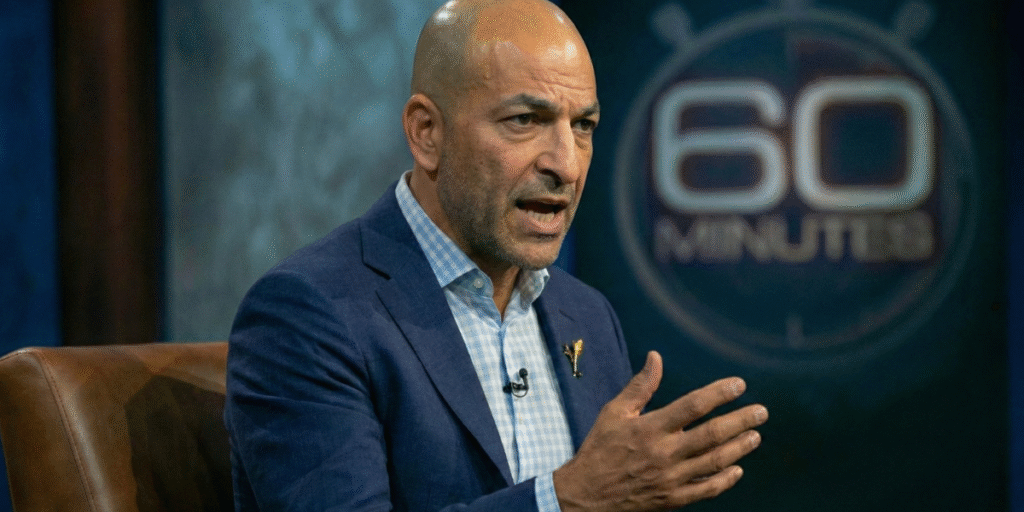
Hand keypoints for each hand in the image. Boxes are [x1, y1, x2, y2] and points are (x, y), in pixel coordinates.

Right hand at [553, 351, 767, 511]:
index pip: (692, 406)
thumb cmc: (600, 449)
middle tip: (761, 412)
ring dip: (739, 448)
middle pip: (712, 434)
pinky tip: (737, 469)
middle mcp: (663, 453)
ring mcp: (670, 479)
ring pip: (714, 462)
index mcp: (649, 428)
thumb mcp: (614, 412)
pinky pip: (706, 490)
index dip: (719, 394)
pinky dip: (725, 480)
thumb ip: (640, 386)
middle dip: (741, 421)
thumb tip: (656, 357)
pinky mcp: (672, 499)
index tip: (739, 385)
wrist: (586, 496)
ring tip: (755, 436)